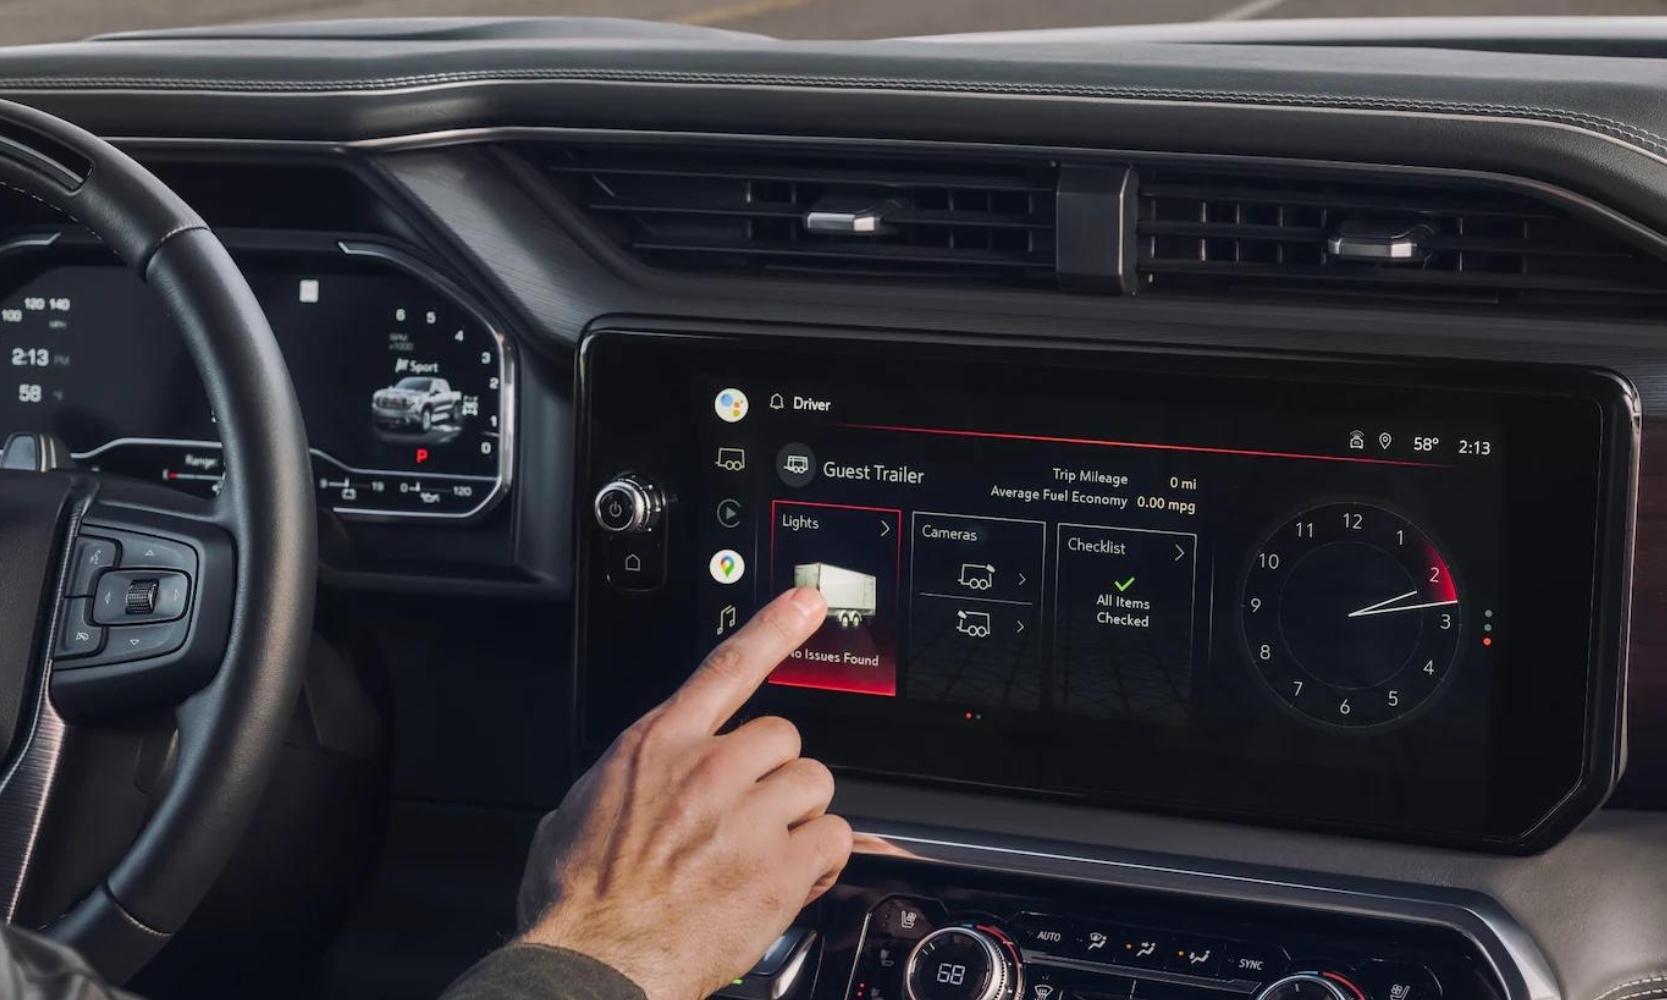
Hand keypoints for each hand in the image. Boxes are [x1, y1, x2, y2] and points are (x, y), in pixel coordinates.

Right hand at [517, 587, 851, 999]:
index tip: (808, 602)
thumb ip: (612, 786)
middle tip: (747, 815)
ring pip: (813, 784)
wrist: (592, 964)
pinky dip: (817, 863)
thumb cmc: (576, 903)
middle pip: (784, 736)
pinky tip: (784, 881)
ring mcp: (746, 815)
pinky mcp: (778, 867)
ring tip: (761, 852)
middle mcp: (707, 769)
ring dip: (797, 817)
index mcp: (657, 747)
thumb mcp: (571, 817)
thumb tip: (613, 793)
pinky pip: (833, 840)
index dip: (775, 628)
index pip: (728, 667)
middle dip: (772, 774)